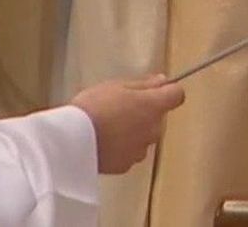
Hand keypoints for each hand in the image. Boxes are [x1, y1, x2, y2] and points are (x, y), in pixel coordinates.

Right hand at [70, 75, 184, 174]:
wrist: (70, 143)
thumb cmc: (93, 107)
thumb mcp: (116, 86)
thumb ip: (144, 84)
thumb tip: (163, 81)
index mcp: (154, 106)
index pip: (177, 95)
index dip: (167, 91)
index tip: (153, 90)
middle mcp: (154, 129)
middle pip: (158, 118)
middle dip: (144, 114)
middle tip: (119, 109)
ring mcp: (141, 150)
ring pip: (144, 138)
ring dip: (133, 133)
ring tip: (107, 129)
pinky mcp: (126, 166)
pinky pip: (129, 154)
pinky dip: (121, 149)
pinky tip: (102, 144)